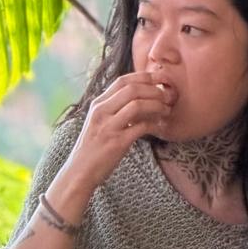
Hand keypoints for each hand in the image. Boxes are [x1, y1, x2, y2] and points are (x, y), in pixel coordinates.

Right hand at [58, 72, 171, 194]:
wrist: (80, 172)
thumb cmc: (93, 147)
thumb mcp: (99, 121)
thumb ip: (114, 108)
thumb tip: (140, 97)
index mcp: (97, 104)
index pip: (123, 81)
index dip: (144, 77)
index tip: (159, 80)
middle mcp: (101, 112)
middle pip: (132, 89)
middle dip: (155, 90)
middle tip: (167, 96)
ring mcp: (108, 127)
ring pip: (137, 105)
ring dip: (157, 105)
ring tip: (166, 110)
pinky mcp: (116, 142)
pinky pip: (141, 127)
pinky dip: (154, 124)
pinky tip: (159, 127)